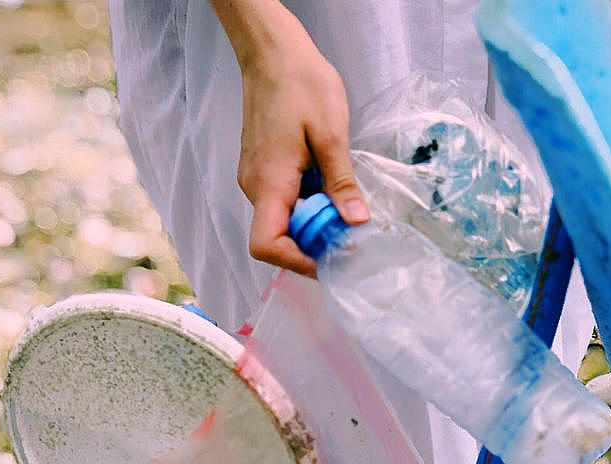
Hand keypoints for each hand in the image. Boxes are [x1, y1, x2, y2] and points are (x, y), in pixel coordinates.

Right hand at [214, 1, 368, 275]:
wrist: (273, 53)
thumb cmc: (301, 85)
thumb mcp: (331, 135)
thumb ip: (341, 183)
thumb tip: (356, 224)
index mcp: (268, 182)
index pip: (266, 245)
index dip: (298, 262)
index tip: (334, 257)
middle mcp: (254, 186)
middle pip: (277, 237)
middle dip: (314, 243)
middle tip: (353, 235)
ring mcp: (255, 177)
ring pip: (281, 219)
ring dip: (312, 222)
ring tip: (346, 210)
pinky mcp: (262, 167)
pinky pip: (282, 200)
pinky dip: (306, 204)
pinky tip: (330, 187)